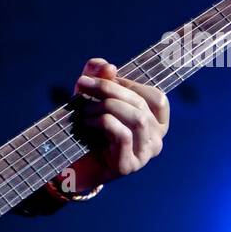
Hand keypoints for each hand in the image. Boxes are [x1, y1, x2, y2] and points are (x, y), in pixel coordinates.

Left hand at [67, 58, 169, 192]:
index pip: (158, 98)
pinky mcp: (128, 166)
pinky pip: (124, 135)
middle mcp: (156, 141)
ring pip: (137, 119)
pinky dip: (104, 122)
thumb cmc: (88, 128)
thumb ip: (100, 77)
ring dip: (106, 106)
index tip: (107, 80)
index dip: (131, 84)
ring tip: (85, 110)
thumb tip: (108, 66)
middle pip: (142, 105)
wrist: (72, 164)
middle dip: (109, 89)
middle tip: (83, 84)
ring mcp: (144, 156)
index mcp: (155, 124)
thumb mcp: (92, 96)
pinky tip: (87, 124)